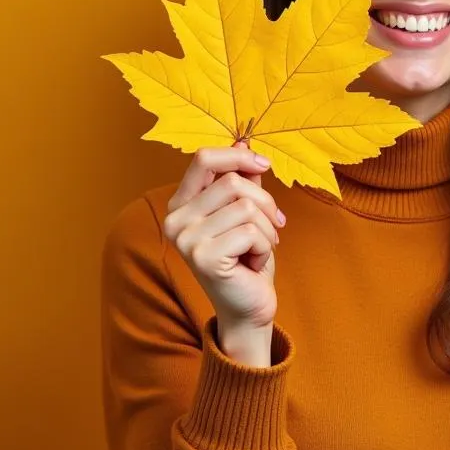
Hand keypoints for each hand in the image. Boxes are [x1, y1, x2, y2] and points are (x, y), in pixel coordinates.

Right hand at [162, 142, 285, 338]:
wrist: (248, 307)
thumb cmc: (247, 259)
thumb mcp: (246, 213)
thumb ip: (242, 181)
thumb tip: (243, 142)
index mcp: (181, 204)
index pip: (204, 159)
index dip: (238, 156)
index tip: (263, 164)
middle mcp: (176, 219)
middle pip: (234, 182)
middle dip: (266, 204)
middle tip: (274, 227)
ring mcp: (186, 239)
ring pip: (247, 207)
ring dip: (268, 229)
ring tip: (261, 248)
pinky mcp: (203, 257)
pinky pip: (251, 232)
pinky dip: (265, 246)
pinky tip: (254, 262)